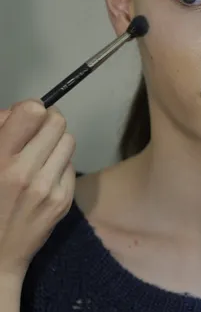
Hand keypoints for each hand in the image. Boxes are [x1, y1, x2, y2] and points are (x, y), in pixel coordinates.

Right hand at [0, 100, 75, 277]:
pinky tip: (44, 176)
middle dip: (47, 122)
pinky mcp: (63, 201)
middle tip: (36, 133)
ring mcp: (48, 188)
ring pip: (69, 140)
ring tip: (40, 155)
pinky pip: (71, 165)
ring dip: (56, 142)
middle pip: (57, 122)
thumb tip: (18, 111)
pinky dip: (59, 164)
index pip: (32, 112)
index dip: (31, 109)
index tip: (25, 118)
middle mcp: (25, 172)